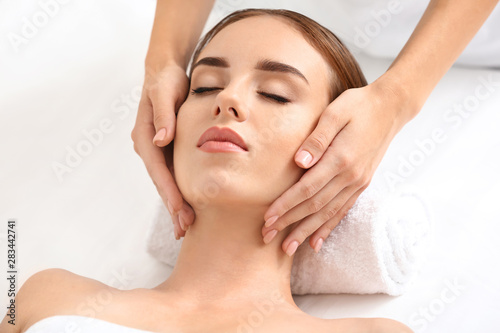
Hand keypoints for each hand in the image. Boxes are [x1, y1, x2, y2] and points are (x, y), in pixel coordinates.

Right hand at [131, 64, 194, 238]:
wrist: (165, 70)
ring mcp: (157, 149)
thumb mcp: (165, 91)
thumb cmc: (166, 79)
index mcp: (145, 136)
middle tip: (184, 230)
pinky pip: (173, 173)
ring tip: (185, 226)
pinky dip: (179, 191)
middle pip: (161, 182)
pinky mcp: (167, 148)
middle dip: (172, 206)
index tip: (181, 212)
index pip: (158, 170)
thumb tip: (161, 140)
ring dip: (175, 204)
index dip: (170, 192)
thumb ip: (164, 114)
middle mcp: (149, 146)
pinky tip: (188, 205)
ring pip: (167, 181)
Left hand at [261, 80, 409, 255]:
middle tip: (267, 235)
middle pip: (315, 206)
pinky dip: (328, 228)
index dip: (286, 205)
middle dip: (289, 223)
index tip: (267, 217)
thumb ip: (317, 139)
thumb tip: (299, 162)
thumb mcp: (335, 113)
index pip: (307, 189)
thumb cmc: (358, 106)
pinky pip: (343, 211)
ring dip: (306, 232)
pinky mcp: (361, 184)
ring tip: (288, 248)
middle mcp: (350, 176)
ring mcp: (358, 183)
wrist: (390, 108)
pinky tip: (317, 242)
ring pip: (328, 214)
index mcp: (340, 158)